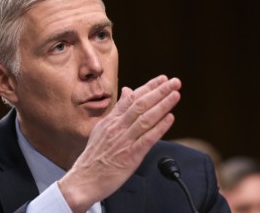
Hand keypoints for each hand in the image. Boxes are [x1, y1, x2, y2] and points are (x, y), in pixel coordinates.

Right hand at [58, 75, 180, 211]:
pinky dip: (159, 127)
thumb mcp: (103, 128)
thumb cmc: (95, 156)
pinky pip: (147, 139)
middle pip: (141, 104)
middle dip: (159, 91)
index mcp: (111, 120)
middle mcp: (118, 127)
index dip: (149, 87)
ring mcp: (124, 141)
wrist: (84, 179)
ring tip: (175, 94)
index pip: (132, 98)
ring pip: (146, 118)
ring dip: (162, 105)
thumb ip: (118, 110)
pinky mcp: (130, 156)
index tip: (162, 79)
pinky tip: (170, 118)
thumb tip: (127, 91)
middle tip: (175, 82)